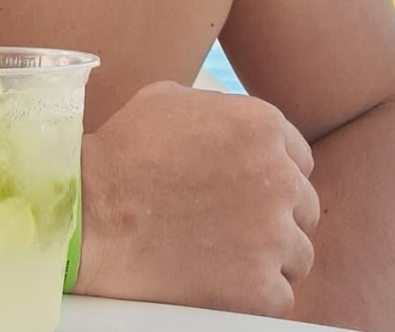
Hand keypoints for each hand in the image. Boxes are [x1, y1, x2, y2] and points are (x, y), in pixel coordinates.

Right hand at [78, 81, 318, 315]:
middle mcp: (277, 177)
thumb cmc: (124, 152)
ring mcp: (272, 235)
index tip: (252, 189)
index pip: (300, 158)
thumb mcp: (170, 99)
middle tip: (236, 225)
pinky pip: (280, 296)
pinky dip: (256, 294)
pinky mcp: (260, 287)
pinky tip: (224, 282)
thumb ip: (218, 109)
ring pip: (297, 253)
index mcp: (261, 126)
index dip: (274, 174)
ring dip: (270, 256)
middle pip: (302, 206)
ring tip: (227, 256)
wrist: (91, 212)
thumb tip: (232, 124)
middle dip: (275, 215)